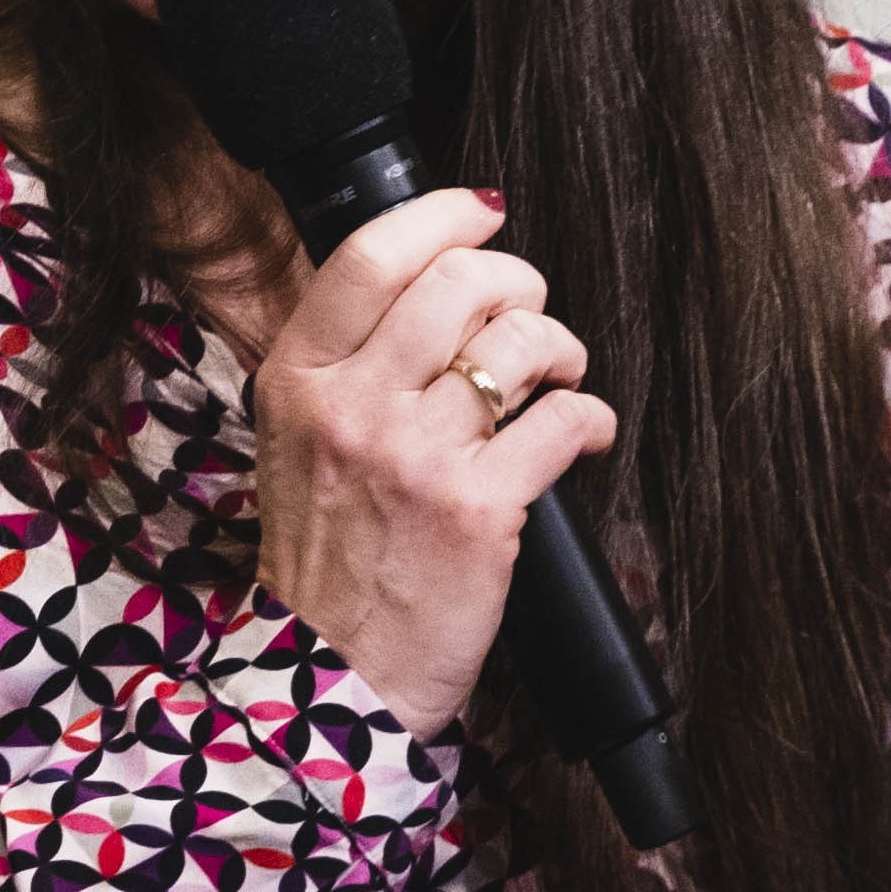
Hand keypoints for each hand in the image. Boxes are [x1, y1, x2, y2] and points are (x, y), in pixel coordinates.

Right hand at [249, 189, 618, 741]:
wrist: (329, 678)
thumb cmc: (329, 560)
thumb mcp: (298, 443)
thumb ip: (350, 365)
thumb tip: (435, 286)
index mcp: (298, 379)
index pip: (373, 255)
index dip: (444, 216)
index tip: (483, 213)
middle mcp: (352, 405)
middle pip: (461, 282)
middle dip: (519, 284)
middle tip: (530, 317)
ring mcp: (415, 454)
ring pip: (521, 342)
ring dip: (561, 349)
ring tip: (557, 379)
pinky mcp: (479, 508)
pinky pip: (566, 420)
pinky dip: (592, 418)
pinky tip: (583, 436)